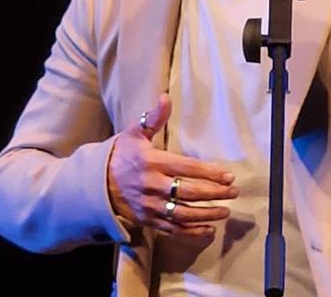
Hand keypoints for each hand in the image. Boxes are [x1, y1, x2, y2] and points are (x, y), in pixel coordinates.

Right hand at [106, 93, 237, 236]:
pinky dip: (192, 232)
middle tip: (234, 192)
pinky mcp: (148, 221)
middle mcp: (152, 186)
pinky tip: (209, 230)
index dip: (209, 173)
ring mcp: (150, 206)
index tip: (228, 176)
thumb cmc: (121, 154)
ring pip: (184, 214)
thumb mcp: (134, 133)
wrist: (96, 183)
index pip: (187, 168)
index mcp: (151, 162)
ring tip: (226, 210)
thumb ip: (153, 117)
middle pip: (189, 192)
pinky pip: (173, 229)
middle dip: (215, 193)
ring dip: (208, 214)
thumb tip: (166, 97)